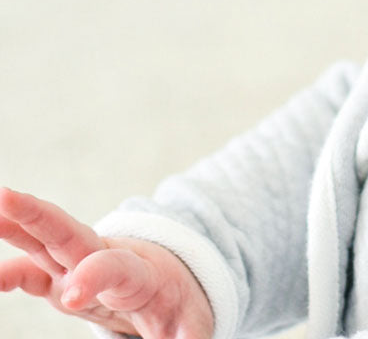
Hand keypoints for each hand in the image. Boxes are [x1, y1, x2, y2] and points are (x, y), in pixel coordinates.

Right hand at [0, 187, 213, 338]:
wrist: (174, 284)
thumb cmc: (181, 308)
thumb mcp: (192, 327)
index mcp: (141, 273)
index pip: (117, 267)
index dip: (95, 276)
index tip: (72, 295)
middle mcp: (106, 258)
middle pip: (72, 234)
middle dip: (41, 216)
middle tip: (7, 197)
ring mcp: (80, 265)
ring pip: (47, 240)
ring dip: (17, 223)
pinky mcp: (62, 279)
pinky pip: (31, 270)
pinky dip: (9, 269)